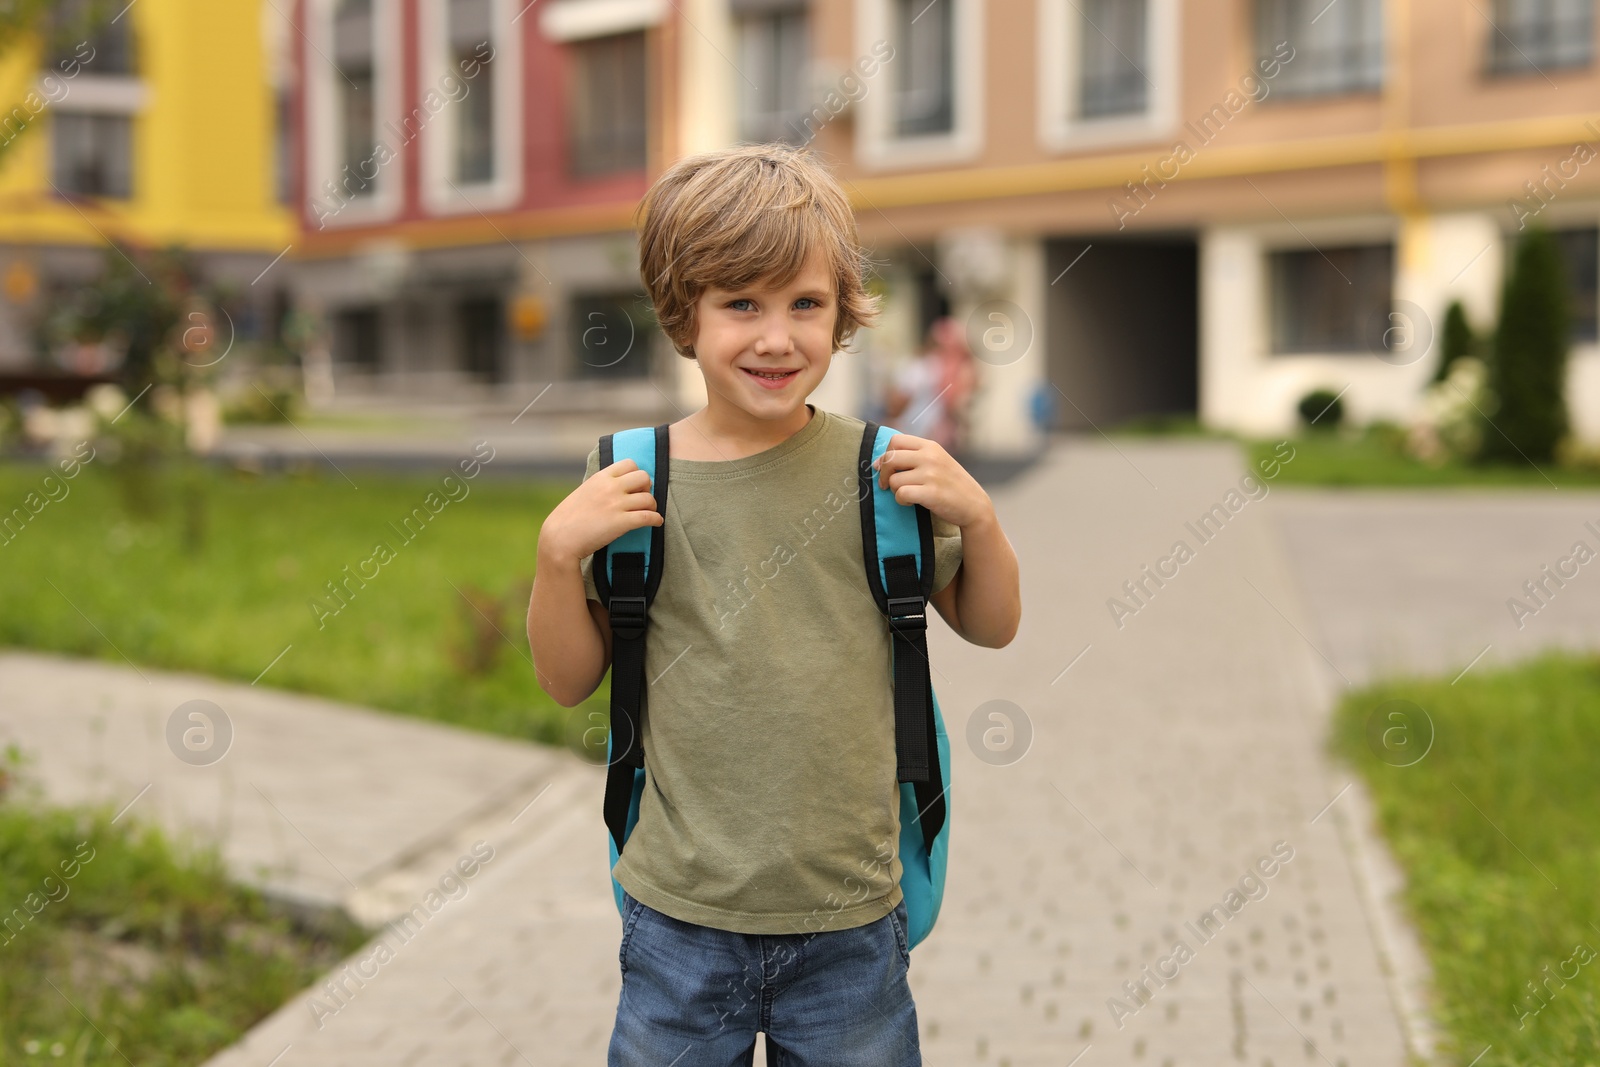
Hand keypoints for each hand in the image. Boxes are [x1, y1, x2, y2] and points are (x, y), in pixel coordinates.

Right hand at [539, 458, 662, 565]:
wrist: (560, 539)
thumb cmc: (568, 519)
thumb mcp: (583, 492)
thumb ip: (600, 486)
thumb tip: (615, 486)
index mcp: (600, 478)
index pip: (629, 463)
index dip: (636, 474)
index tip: (634, 486)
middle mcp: (610, 487)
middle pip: (644, 477)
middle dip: (646, 488)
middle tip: (642, 499)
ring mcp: (617, 504)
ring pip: (649, 498)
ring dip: (652, 506)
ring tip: (649, 513)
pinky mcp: (621, 523)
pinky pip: (649, 517)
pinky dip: (656, 519)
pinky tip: (656, 522)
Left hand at [871, 434, 991, 528]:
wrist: (974, 505)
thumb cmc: (951, 484)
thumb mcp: (937, 461)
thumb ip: (914, 456)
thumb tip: (878, 463)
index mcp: (930, 446)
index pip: (896, 440)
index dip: (885, 455)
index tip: (883, 468)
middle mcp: (930, 457)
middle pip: (890, 458)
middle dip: (883, 473)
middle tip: (887, 485)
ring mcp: (931, 474)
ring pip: (894, 480)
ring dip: (895, 491)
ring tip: (909, 495)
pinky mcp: (931, 493)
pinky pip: (901, 494)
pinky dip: (901, 501)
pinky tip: (911, 502)